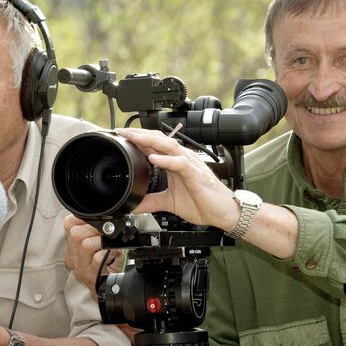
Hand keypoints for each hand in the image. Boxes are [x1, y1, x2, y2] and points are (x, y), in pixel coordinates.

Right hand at [64, 215, 122, 295]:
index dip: (83, 218)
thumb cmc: (107, 264)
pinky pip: (98, 258)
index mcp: (73, 246)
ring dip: (101, 242)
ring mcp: (81, 267)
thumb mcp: (100, 243)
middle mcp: (73, 256)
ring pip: (86, 245)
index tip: (95, 219)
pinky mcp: (90, 275)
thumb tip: (105, 217)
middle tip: (105, 232)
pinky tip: (113, 255)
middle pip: (76, 233)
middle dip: (94, 229)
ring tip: (109, 246)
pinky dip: (109, 253)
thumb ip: (97, 230)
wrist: (110, 287)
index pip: (69, 224)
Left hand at [115, 128, 237, 230]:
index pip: (154, 145)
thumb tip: (134, 205)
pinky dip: (166, 160)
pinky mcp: (196, 174)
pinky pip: (180, 163)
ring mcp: (189, 165)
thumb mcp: (169, 202)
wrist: (223, 212)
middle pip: (158, 139)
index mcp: (174, 163)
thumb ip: (151, 201)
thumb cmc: (203, 203)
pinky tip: (154, 158)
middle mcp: (181, 160)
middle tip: (122, 132)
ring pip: (168, 146)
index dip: (137, 139)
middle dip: (139, 134)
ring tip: (133, 138)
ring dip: (149, 140)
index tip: (121, 138)